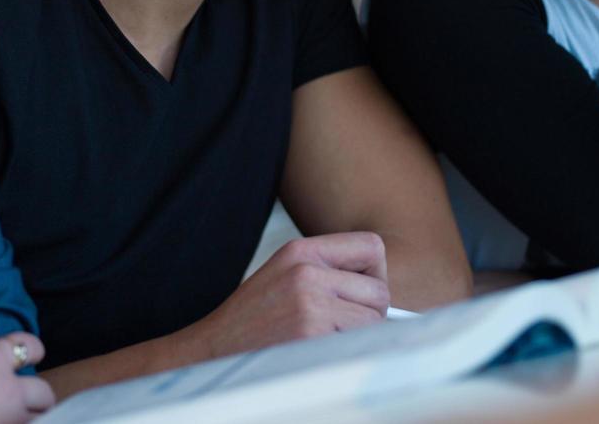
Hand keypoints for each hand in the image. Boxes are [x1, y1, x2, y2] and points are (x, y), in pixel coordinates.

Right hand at [0, 321, 54, 423]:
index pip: (29, 346)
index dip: (32, 347)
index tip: (31, 351)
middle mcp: (7, 393)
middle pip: (44, 394)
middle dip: (40, 395)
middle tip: (30, 397)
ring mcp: (3, 423)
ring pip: (35, 423)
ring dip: (28, 419)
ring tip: (15, 418)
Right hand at [188, 232, 389, 359]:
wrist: (214, 351)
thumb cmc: (255, 322)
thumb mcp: (286, 278)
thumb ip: (328, 274)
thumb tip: (384, 292)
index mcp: (301, 250)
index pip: (372, 246)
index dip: (374, 274)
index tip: (358, 294)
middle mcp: (306, 270)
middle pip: (380, 290)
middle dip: (369, 314)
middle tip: (337, 326)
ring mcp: (309, 301)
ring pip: (374, 321)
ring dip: (357, 337)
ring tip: (322, 339)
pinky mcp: (311, 332)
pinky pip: (358, 344)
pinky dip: (345, 353)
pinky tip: (316, 352)